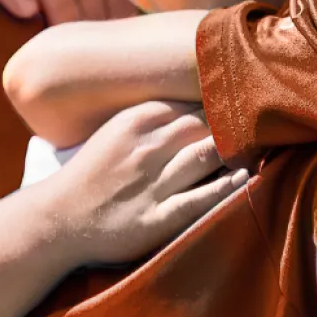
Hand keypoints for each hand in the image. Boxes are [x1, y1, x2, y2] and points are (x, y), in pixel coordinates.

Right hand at [44, 100, 248, 265]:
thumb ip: (159, 114)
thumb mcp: (119, 129)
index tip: (247, 101)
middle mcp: (147, 147)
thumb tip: (206, 98)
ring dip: (236, 150)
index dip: (224, 102)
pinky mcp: (156, 218)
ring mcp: (152, 183)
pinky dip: (227, 185)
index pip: (195, 101)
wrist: (55, 219)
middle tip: (262, 125)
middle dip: (236, 124)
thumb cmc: (93, 171)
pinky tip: (245, 176)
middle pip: (207, 124)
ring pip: (208, 155)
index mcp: (137, 120)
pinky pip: (201, 198)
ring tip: (259, 147)